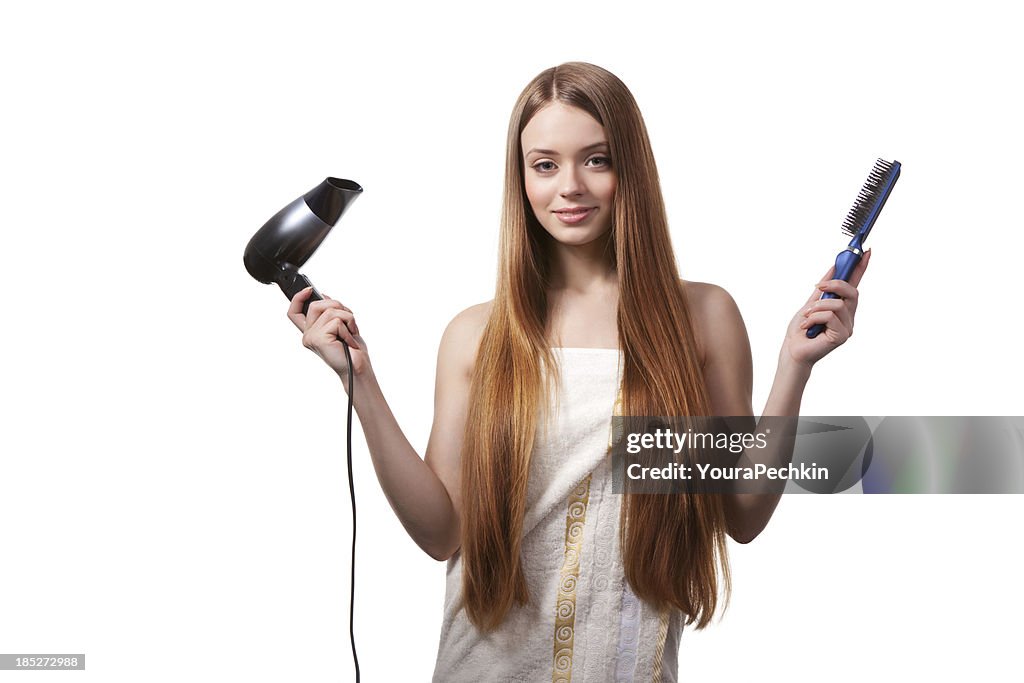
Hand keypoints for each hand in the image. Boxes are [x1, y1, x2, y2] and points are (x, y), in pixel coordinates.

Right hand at [287, 286, 371, 380]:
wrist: (358, 369)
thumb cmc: (352, 350)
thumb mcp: (341, 326)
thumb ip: (329, 312)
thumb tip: (324, 296)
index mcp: (311, 331)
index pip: (294, 312)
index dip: (297, 298)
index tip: (309, 289)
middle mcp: (308, 335)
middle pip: (316, 305)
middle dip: (337, 306)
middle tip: (348, 321)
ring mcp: (311, 338)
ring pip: (330, 310)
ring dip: (348, 319)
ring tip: (350, 333)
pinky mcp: (319, 339)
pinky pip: (337, 321)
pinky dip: (348, 329)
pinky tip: (349, 341)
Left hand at [781, 248, 870, 367]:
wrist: (792, 350)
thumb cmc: (801, 330)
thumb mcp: (811, 303)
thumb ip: (824, 288)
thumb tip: (834, 267)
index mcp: (843, 308)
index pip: (855, 285)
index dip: (861, 268)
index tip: (866, 251)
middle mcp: (849, 317)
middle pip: (852, 291)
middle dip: (835, 285)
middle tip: (818, 287)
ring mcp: (847, 327)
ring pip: (838, 304)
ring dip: (817, 307)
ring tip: (807, 318)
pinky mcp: (842, 336)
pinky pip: (830, 316)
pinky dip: (814, 318)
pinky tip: (808, 327)